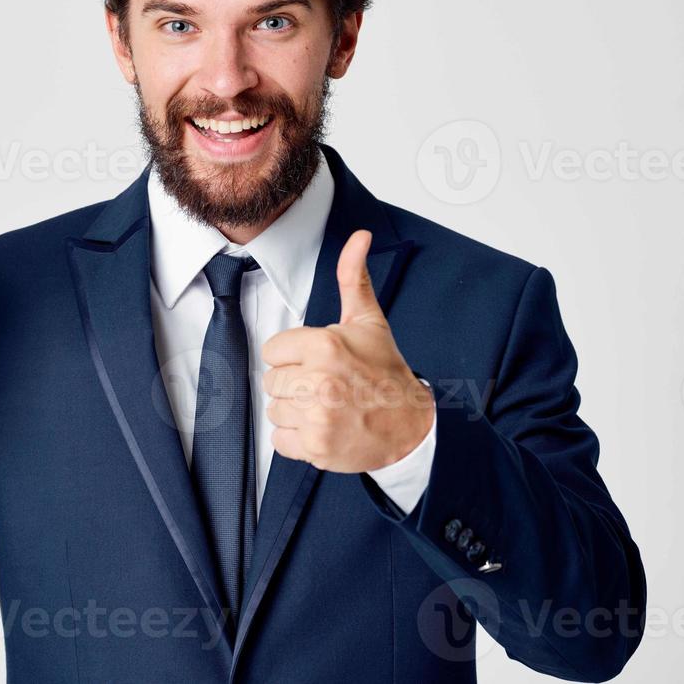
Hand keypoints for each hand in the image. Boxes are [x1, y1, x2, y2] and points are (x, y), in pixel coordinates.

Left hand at [263, 230, 433, 472]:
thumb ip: (352, 277)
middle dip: (295, 383)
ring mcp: (317, 417)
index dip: (293, 356)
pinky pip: (281, 441)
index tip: (317, 362)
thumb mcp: (368, 321)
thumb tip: (359, 236)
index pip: (273, 350)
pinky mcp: (316, 447)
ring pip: (275, 410)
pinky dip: (298, 439)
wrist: (410, 424)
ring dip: (296, 411)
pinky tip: (323, 427)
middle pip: (272, 381)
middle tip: (326, 385)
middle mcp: (319, 380)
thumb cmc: (385, 371)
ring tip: (326, 406)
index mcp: (324, 345)